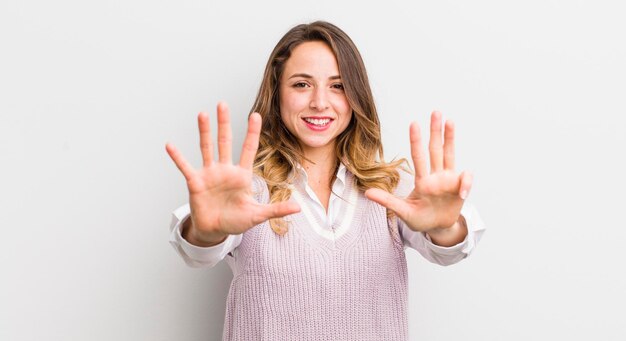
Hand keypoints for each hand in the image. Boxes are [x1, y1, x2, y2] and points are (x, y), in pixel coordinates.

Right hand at [165, 102, 300, 245]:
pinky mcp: (195, 182)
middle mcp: (225, 169)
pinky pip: (185, 167)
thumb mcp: (257, 215)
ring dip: (204, 131)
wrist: (215, 231)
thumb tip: (298, 208)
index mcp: (242, 175)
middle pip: (225, 141)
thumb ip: (276, 210)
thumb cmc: (236, 221)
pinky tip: (170, 145)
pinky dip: (177, 157)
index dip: (252, 133)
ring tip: (202, 114)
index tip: (256, 115)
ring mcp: (209, 174)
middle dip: (224, 123)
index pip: (248, 149)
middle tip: (223, 104)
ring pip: (207, 148)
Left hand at [365, 111, 470, 235]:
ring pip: (449, 155)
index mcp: (422, 180)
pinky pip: (466, 181)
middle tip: (435, 112)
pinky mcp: (460, 188)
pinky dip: (466, 183)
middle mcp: (435, 176)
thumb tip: (367, 193)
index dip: (416, 141)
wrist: (438, 228)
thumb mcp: (403, 212)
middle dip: (435, 131)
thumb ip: (388, 201)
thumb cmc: (420, 219)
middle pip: (435, 149)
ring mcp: (449, 180)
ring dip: (450, 138)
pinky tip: (462, 192)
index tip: (413, 124)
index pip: (418, 156)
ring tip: (450, 121)